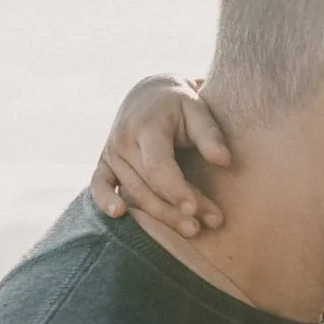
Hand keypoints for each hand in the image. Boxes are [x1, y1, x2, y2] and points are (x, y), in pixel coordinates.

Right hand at [89, 74, 232, 238]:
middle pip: (149, 185)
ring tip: (194, 229)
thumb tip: (224, 161)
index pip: (158, 166)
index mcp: (146, 127)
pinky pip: (99, 186)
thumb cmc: (180, 104)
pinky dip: (104, 201)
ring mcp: (111, 153)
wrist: (151, 93)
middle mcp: (123, 141)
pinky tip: (119, 214)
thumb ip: (210, 135)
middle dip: (179, 209)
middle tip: (212, 223)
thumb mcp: (198, 109)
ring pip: (134, 193)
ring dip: (162, 216)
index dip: (176, 190)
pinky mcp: (105, 164)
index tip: (195, 209)